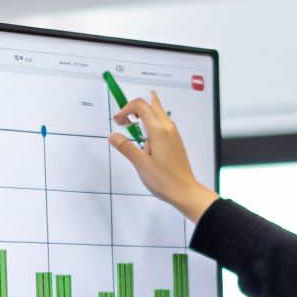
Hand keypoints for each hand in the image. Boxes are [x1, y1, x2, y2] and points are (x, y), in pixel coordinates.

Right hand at [108, 91, 218, 222]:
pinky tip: (145, 141)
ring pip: (158, 113)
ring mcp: (173, 133)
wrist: (184, 191)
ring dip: (143, 115)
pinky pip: (162, 124)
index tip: (118, 123)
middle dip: (134, 108)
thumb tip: (112, 135)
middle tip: (124, 122)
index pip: (141, 106)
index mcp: (159, 130)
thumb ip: (126, 147)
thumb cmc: (163, 179)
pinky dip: (151, 124)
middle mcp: (168, 127)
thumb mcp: (140, 164)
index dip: (126, 109)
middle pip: (152, 104)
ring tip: (133, 130)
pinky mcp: (175, 141)